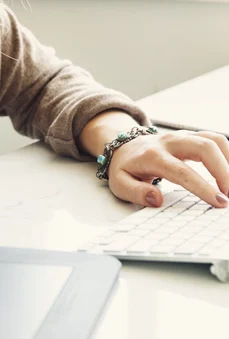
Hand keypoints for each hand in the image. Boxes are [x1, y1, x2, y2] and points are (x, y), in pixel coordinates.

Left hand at [107, 130, 228, 207]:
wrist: (123, 146)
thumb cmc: (125, 167)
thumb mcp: (119, 183)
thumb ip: (136, 192)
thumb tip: (156, 199)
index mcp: (152, 156)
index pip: (182, 171)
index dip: (203, 187)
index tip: (219, 202)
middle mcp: (170, 142)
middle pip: (204, 147)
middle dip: (224, 171)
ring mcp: (182, 137)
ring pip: (213, 140)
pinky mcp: (191, 136)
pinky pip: (215, 140)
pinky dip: (227, 155)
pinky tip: (228, 172)